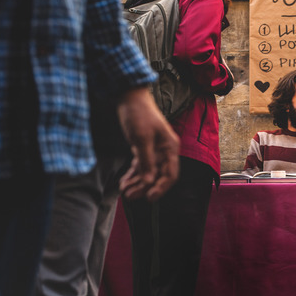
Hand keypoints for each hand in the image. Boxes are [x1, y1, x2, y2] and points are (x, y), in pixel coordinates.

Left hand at [117, 87, 179, 201]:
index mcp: (170, 147)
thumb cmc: (139, 115)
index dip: (161, 188)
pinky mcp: (144, 148)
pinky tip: (124, 182)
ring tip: (125, 191)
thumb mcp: (142, 139)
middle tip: (130, 195)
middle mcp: (165, 150)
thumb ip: (146, 162)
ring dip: (137, 183)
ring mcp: (155, 150)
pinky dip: (133, 174)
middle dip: (145, 187)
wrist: (129, 97)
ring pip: (148, 173)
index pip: (170, 174)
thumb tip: (148, 182)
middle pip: (158, 176)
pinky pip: (140, 166)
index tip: (148, 198)